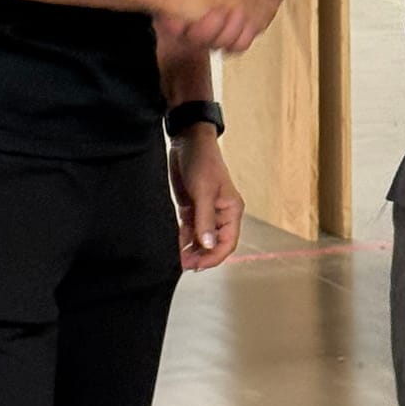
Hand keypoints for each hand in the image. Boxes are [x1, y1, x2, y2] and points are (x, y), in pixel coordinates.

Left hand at [169, 130, 243, 270]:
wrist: (186, 140)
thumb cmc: (201, 160)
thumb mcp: (203, 191)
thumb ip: (205, 219)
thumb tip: (209, 245)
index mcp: (231, 210)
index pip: (227, 243)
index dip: (214, 257)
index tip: (197, 265)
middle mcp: (220, 213)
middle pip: (213, 244)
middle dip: (200, 256)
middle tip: (182, 264)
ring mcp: (205, 211)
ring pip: (200, 238)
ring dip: (189, 249)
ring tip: (175, 259)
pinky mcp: (191, 207)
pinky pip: (188, 229)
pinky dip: (182, 238)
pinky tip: (173, 246)